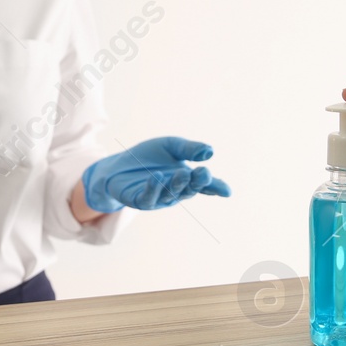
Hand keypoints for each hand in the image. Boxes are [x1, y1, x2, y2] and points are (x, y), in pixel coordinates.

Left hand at [81, 137, 231, 212]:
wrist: (119, 164)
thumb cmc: (149, 157)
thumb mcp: (171, 145)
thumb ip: (189, 149)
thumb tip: (210, 151)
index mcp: (187, 180)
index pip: (204, 184)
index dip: (215, 188)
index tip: (227, 191)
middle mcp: (175, 191)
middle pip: (189, 189)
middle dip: (197, 181)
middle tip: (203, 172)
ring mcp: (159, 198)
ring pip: (170, 193)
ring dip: (177, 184)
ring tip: (181, 172)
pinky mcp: (140, 200)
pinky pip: (148, 197)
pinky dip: (153, 188)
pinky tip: (156, 176)